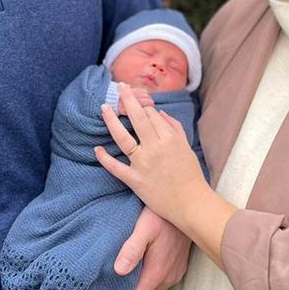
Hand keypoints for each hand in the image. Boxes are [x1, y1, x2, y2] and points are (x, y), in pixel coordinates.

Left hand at [96, 84, 236, 265]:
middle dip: (127, 99)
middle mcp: (155, 147)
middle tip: (120, 86)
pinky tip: (97, 149)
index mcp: (169, 138)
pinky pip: (116, 168)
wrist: (191, 203)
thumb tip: (159, 113)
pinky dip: (105, 159)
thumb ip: (174, 128)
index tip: (138, 102)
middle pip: (137, 118)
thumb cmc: (190, 175)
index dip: (143, 106)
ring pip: (123, 138)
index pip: (152, 114)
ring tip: (103, 108)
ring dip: (111, 121)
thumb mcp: (186, 147)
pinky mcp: (135, 180)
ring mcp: (143, 163)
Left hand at [108, 208, 189, 289]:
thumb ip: (132, 248)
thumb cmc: (163, 213)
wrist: (190, 206)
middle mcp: (167, 278)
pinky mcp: (177, 269)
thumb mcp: (144, 226)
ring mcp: (174, 274)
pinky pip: (159, 286)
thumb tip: (119, 270)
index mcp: (156, 272)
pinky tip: (134, 285)